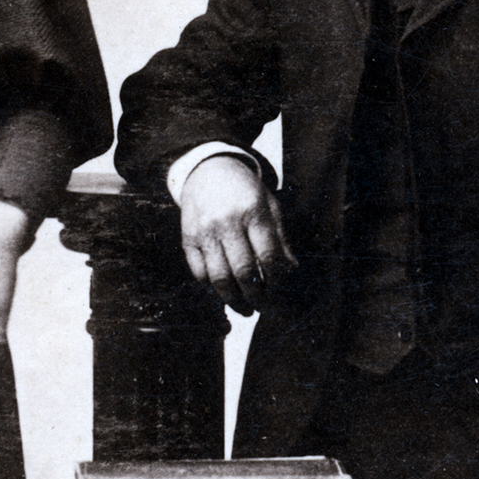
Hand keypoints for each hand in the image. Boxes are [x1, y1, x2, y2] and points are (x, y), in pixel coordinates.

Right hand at [179, 155, 296, 314]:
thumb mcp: (269, 205)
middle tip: (263, 308)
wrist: (207, 169)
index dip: (276, 280)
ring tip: (244, 309)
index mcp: (253, 212)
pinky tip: (223, 292)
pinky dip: (212, 287)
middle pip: (243, 272)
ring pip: (219, 278)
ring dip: (233, 300)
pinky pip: (199, 272)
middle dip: (256, 297)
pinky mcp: (188, 238)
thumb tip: (290, 269)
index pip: (268, 256)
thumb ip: (280, 237)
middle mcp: (227, 222)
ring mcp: (204, 232)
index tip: (279, 290)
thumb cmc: (244, 190)